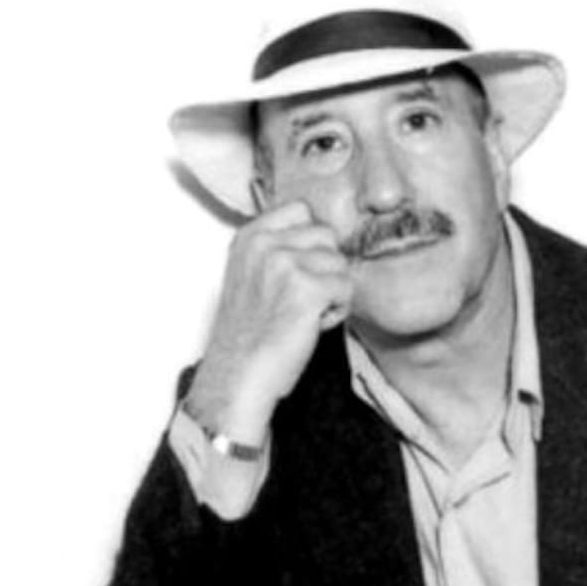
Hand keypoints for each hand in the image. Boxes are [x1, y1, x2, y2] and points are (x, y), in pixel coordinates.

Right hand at [183, 199, 351, 444]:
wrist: (239, 376)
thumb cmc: (249, 335)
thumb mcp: (250, 275)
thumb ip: (277, 249)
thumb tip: (326, 234)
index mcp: (248, 237)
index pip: (301, 209)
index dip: (311, 241)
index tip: (301, 269)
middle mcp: (265, 244)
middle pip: (327, 236)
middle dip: (324, 267)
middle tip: (301, 299)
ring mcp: (285, 264)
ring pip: (340, 263)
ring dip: (332, 291)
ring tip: (304, 314)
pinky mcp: (307, 289)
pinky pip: (347, 288)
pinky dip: (338, 310)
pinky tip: (312, 325)